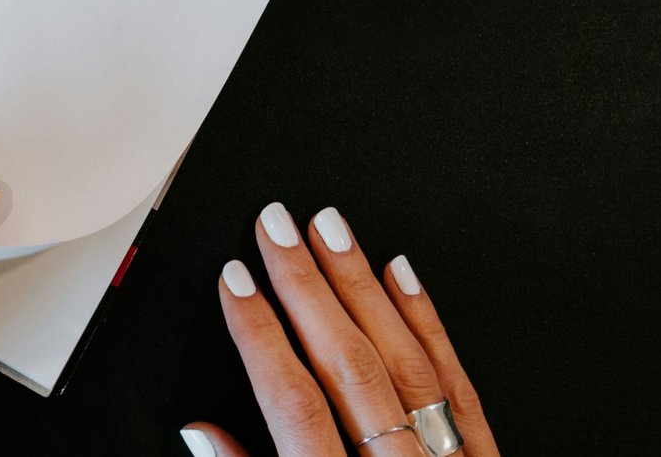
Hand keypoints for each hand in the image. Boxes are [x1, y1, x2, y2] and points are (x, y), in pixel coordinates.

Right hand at [182, 205, 496, 456]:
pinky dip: (428, 323)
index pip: (294, 405)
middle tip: (276, 225)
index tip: (234, 282)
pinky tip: (404, 276)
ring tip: (332, 228)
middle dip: (306, 286)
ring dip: (363, 285)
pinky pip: (458, 383)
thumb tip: (202, 435)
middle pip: (349, 366)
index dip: (259, 335)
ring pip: (405, 360)